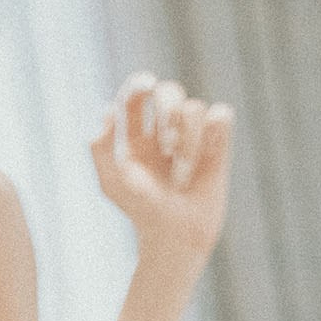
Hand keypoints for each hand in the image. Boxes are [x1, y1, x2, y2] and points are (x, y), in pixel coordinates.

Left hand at [91, 73, 233, 264]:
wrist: (175, 237)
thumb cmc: (141, 212)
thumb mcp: (111, 183)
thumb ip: (99, 147)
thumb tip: (109, 111)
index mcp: (136, 133)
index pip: (137, 94)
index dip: (140, 83)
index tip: (146, 86)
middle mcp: (165, 129)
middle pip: (170, 90)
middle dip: (169, 109)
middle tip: (166, 145)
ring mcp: (193, 135)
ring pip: (195, 107)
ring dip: (188, 141)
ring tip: (181, 174)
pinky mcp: (218, 143)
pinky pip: (220, 114)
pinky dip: (213, 133)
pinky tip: (204, 160)